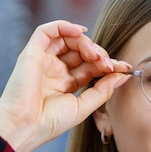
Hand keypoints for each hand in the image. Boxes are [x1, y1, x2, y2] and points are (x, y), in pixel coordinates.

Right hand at [0, 20, 131, 151]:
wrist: (25, 126)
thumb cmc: (51, 121)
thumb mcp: (84, 105)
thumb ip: (103, 90)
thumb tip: (122, 75)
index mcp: (68, 83)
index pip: (92, 66)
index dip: (109, 64)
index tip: (125, 68)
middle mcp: (56, 69)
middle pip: (83, 52)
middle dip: (100, 55)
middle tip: (109, 66)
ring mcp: (44, 60)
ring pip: (69, 39)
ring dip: (87, 43)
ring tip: (96, 56)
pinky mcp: (32, 52)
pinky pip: (48, 31)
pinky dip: (64, 26)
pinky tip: (81, 32)